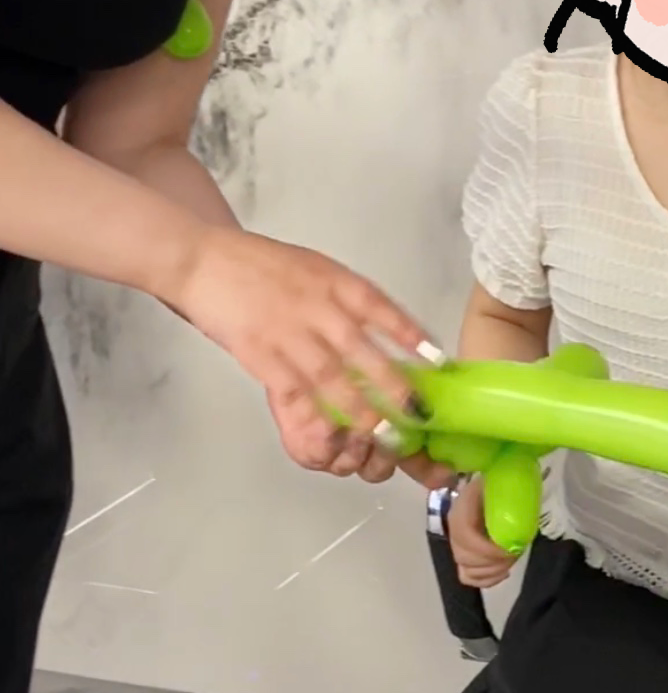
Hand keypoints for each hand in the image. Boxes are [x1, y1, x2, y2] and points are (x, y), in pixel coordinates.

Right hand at [166, 224, 450, 486]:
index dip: (410, 334)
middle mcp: (316, 305)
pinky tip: (330, 430)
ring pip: (330, 376)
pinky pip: (291, 390)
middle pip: (361, 349)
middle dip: (392, 383)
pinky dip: (313, 413)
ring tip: (381, 432)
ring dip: (358, 407)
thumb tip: (383, 333)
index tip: (436, 359)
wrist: (205, 260)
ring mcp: (288, 332)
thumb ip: (344, 297)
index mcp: (334, 280)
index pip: (381, 308)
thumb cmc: (262, 266)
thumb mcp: (314, 268)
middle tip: (416, 411)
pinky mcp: (260, 355)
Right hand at [448, 477, 520, 588]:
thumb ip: (507, 495)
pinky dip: (488, 579)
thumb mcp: (507, 483)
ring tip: (511, 558)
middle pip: (464, 557)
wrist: (499, 486)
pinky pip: (469, 577)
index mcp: (462, 506)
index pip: (464, 535)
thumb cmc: (505, 485)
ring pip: (467, 570)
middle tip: (515, 552)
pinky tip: (504, 571)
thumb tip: (517, 506)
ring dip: (493, 570)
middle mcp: (454, 527)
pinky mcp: (464, 557)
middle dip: (493, 561)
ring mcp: (457, 544)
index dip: (486, 549)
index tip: (511, 549)